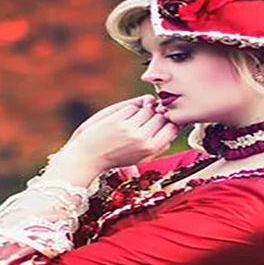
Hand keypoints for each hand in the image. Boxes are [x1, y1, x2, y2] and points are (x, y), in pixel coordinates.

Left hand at [64, 95, 180, 173]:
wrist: (90, 156)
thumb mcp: (141, 156)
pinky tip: (121, 120)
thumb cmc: (116, 156)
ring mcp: (130, 128)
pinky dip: (128, 110)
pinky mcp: (118, 120)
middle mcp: (142, 139)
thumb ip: (158, 144)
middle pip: (161, 117)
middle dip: (156, 115)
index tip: (164, 122)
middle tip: (144, 122)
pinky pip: (132, 107)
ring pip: (147, 109)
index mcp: (150, 150)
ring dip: (142, 111)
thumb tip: (173, 125)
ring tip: (132, 122)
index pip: (173, 128)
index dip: (170, 122)